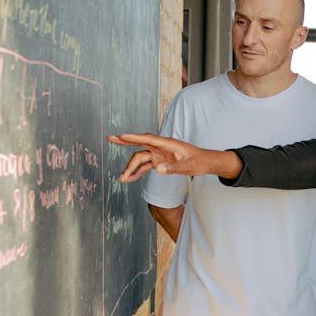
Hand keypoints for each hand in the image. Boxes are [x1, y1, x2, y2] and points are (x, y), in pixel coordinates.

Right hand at [107, 133, 242, 181]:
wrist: (206, 163)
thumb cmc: (199, 161)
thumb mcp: (189, 166)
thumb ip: (173, 167)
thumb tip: (158, 169)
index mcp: (168, 143)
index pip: (148, 138)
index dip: (134, 137)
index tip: (122, 135)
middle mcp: (161, 147)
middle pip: (139, 143)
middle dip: (125, 141)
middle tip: (110, 138)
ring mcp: (159, 155)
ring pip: (140, 158)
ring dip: (131, 168)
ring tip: (122, 179)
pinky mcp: (159, 162)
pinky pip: (145, 167)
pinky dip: (137, 173)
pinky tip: (129, 179)